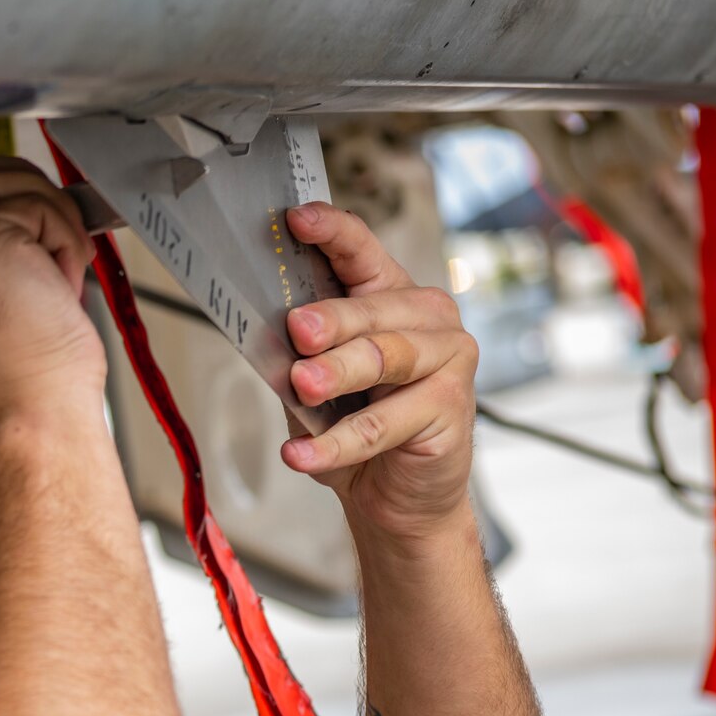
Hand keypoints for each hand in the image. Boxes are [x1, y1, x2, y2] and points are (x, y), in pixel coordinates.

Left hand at [279, 202, 478, 541]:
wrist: (397, 496)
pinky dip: (334, 445)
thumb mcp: (318, 384)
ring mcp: (448, 360)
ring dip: (338, 372)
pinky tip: (300, 456)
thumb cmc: (358, 427)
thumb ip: (300, 353)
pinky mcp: (451, 408)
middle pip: (372, 310)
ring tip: (302, 385)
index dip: (333, 233)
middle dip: (331, 319)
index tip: (297, 219)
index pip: (362, 253)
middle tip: (296, 329)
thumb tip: (265, 331)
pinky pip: (381, 425)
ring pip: (385, 358)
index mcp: (392, 298)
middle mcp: (428, 319)